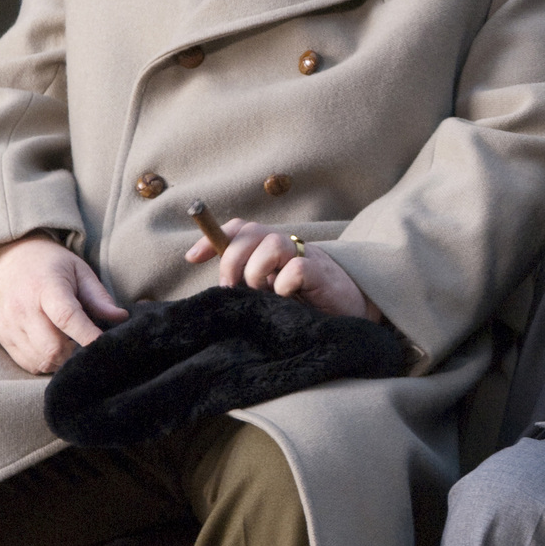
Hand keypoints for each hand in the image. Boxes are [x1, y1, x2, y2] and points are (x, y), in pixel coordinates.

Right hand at [0, 234, 127, 374]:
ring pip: (40, 360)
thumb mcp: (79, 270)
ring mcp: (9, 325)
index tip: (105, 345)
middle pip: (52, 347)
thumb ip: (98, 296)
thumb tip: (120, 318)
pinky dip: (46, 363)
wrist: (6, 260)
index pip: (67, 317)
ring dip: (62, 361)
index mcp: (46, 287)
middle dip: (76, 354)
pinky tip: (55, 350)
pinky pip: (27, 363)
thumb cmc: (50, 265)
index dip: (88, 336)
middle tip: (89, 348)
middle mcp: (23, 308)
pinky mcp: (2, 337)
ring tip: (73, 347)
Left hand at [187, 219, 378, 321]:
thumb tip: (219, 288)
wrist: (351, 316)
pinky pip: (296, 269)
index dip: (215, 237)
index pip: (241, 228)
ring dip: (257, 271)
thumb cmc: (307, 306)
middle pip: (251, 232)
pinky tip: (288, 299)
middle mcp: (288, 247)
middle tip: (230, 288)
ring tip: (263, 294)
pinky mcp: (323, 275)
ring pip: (272, 244)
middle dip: (231, 259)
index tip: (193, 259)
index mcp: (272, 250)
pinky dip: (284, 285)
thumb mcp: (270, 293)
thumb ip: (249, 284)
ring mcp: (307, 257)